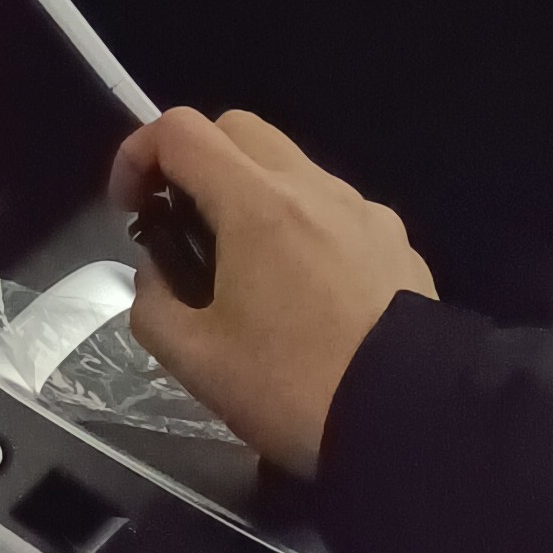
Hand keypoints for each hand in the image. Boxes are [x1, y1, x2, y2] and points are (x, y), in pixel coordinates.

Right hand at [108, 107, 435, 476]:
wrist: (421, 424)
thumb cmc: (297, 387)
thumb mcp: (195, 360)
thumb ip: (151, 303)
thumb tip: (156, 273)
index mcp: (255, 204)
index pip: (179, 131)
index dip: (136, 154)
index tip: (132, 208)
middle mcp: (312, 188)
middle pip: (237, 128)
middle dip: (195, 160)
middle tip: (182, 221)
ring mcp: (364, 212)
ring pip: (291, 165)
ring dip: (251, 190)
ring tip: (248, 264)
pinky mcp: (400, 244)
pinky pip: (335, 208)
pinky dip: (303, 222)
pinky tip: (308, 289)